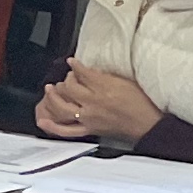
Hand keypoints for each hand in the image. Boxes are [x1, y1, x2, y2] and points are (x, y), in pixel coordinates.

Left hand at [37, 61, 161, 143]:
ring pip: (62, 108)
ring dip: (52, 97)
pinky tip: (43, 121)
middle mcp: (94, 103)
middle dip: (66, 80)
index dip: (75, 66)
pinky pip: (66, 130)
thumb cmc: (143, 102)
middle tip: (67, 77)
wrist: (149, 124)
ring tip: (50, 89)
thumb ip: (105, 76)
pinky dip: (53, 127)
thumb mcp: (126, 82)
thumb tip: (90, 71)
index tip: (72, 62)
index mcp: (105, 88)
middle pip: (69, 88)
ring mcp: (90, 118)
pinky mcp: (90, 130)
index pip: (82, 74)